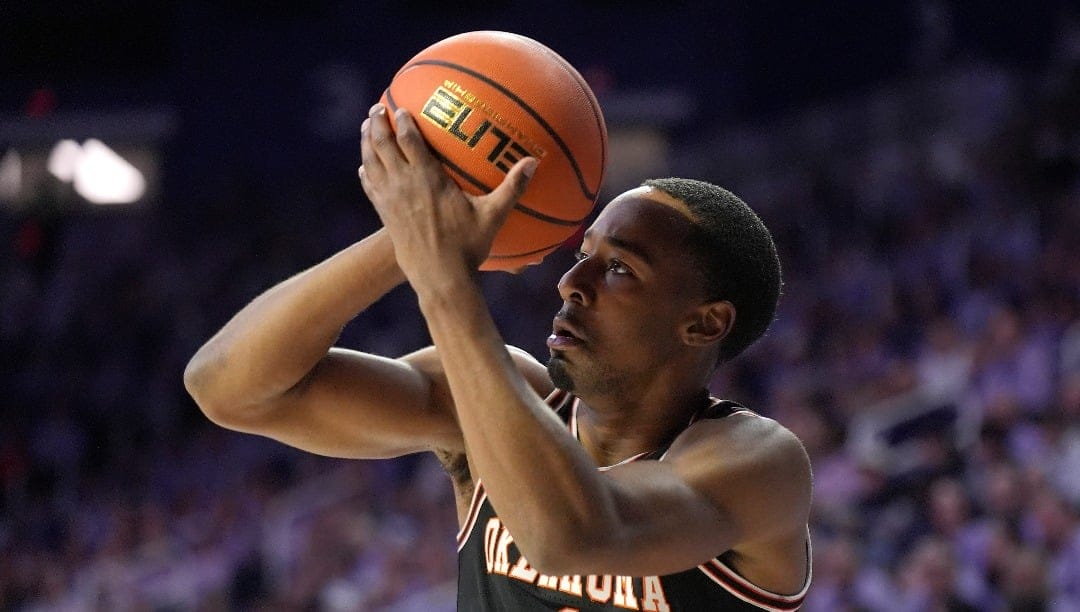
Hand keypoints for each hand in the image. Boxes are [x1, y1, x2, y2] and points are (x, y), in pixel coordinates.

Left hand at [358, 103, 536, 283]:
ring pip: (371, 164)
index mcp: (427, 180)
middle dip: (377, 123)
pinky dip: (366, 174)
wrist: (439, 279)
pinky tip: (364, 170)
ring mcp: (390, 202)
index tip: (401, 107)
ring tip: (365, 128)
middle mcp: (403, 186)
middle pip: (382, 145)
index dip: (402, 121)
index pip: (409, 140)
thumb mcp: (493, 216)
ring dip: (366, 143)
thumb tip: (534, 162)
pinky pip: (370, 189)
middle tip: (377, 108)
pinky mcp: (386, 217)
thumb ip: (512, 187)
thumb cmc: (468, 247)